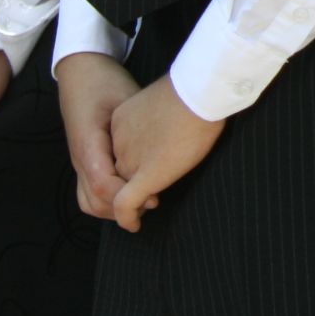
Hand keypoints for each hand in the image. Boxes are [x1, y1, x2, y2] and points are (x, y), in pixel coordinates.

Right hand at [55, 51, 141, 221]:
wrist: (81, 71)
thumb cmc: (104, 83)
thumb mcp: (125, 102)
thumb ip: (136, 133)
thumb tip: (157, 160)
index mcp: (88, 145)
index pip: (103, 186)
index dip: (128, 197)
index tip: (154, 197)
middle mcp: (79, 159)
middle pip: (94, 201)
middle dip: (122, 209)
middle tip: (151, 203)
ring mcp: (78, 162)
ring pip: (88, 201)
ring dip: (114, 207)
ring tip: (140, 200)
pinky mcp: (82, 161)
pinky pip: (88, 191)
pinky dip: (107, 199)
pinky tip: (129, 189)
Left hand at [109, 75, 223, 232]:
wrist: (197, 92)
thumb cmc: (194, 90)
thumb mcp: (165, 100)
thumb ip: (159, 115)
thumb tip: (173, 123)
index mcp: (120, 121)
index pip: (119, 150)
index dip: (131, 163)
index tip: (149, 166)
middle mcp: (117, 143)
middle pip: (117, 171)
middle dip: (127, 185)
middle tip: (145, 196)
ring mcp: (129, 160)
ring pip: (118, 189)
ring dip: (130, 203)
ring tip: (142, 211)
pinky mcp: (144, 176)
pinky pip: (125, 204)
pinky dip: (127, 218)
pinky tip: (134, 225)